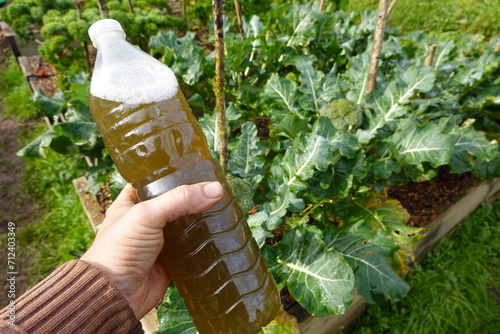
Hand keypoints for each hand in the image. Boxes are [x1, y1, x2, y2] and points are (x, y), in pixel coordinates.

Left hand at [81, 182, 223, 318]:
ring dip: (202, 218)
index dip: (174, 172)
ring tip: (225, 205)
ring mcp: (160, 240)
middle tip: (217, 186)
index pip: (155, 179)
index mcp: (132, 202)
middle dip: (194, 195)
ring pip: (186, 223)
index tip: (199, 165)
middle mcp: (146, 219)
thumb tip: (216, 189)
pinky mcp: (171, 259)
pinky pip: (192, 246)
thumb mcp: (147, 215)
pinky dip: (204, 241)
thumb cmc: (120, 250)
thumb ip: (180, 200)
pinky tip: (221, 232)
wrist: (116, 295)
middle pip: (175, 201)